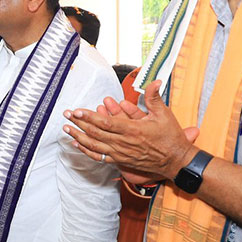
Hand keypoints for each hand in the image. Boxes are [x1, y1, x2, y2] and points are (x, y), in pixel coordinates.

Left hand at [63, 80, 199, 180]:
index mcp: (133, 130)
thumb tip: (153, 81)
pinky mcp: (120, 161)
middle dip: (79, 123)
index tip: (77, 111)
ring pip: (94, 145)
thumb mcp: (164, 115)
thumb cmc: (170, 138)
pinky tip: (77, 144)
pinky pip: (99, 156)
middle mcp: (124, 143)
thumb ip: (154, 97)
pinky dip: (86, 150)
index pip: (106, 123)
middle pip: (95, 133)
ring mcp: (121, 154)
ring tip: (66, 128)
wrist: (176, 161)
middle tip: (66, 115)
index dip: (89, 117)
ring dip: (78, 136)